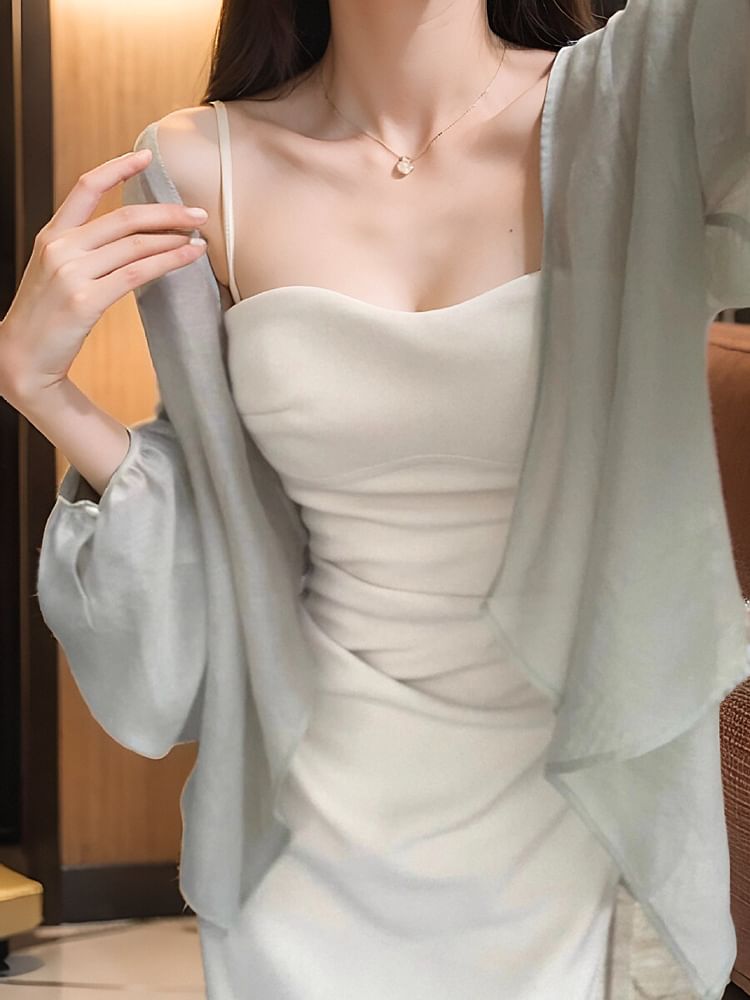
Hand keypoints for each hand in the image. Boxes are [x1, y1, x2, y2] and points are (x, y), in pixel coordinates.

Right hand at [0, 146, 208, 400]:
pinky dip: (168, 262)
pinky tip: (188, 257)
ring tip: (199, 240)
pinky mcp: (86, 300)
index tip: (146, 156)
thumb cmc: (46, 318)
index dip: (117, 167)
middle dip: (167, 213)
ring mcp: (72, 273)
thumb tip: (129, 237)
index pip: (86, 188)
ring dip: (173, 240)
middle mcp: (61, 247)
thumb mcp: (55, 272)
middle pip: (124, 217)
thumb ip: (82, 250)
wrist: (22, 358)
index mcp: (52, 235)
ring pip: (135, 245)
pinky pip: (137, 273)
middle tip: (198, 215)